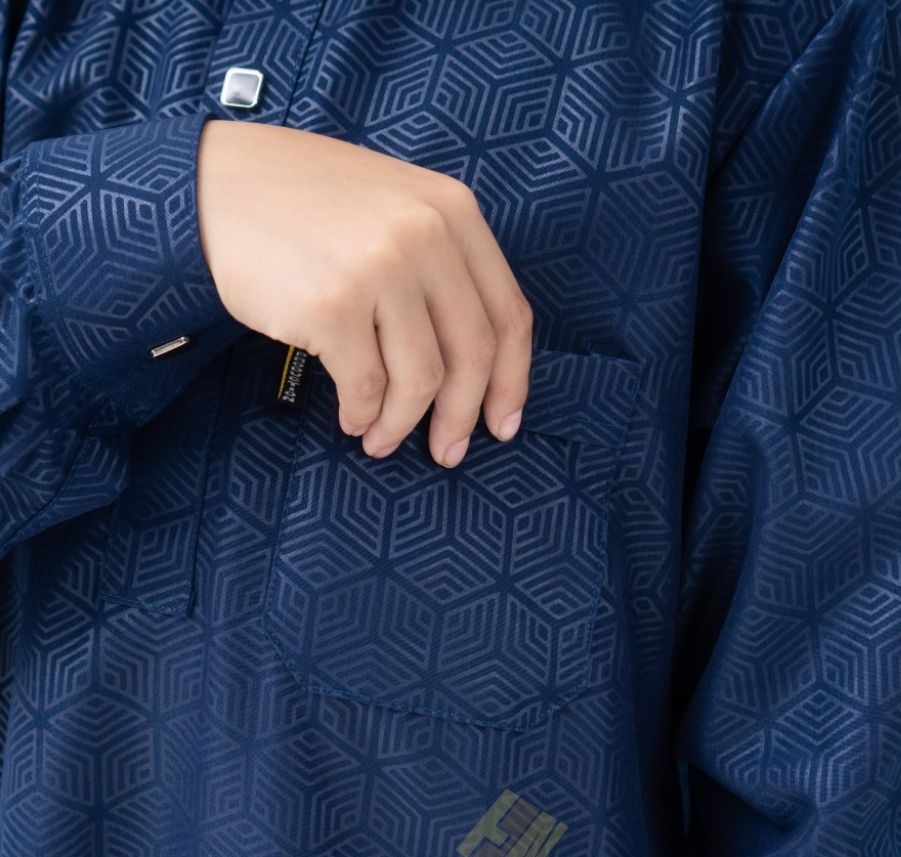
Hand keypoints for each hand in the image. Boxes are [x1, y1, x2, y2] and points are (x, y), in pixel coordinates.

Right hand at [195, 119, 532, 466]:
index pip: (509, 315)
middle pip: (474, 355)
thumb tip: (473, 367)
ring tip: (380, 440)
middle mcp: (426, 234)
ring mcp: (380, 268)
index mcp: (453, 211)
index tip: (502, 424)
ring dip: (403, 424)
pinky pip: (365, 386)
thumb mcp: (394, 208)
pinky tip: (352, 420)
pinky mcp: (331, 304)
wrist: (212, 186)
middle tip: (448, 452)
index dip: (512, 382)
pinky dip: (362, 414)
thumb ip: (442, 264)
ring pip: (421, 379)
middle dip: (462, 417)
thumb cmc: (306, 207)